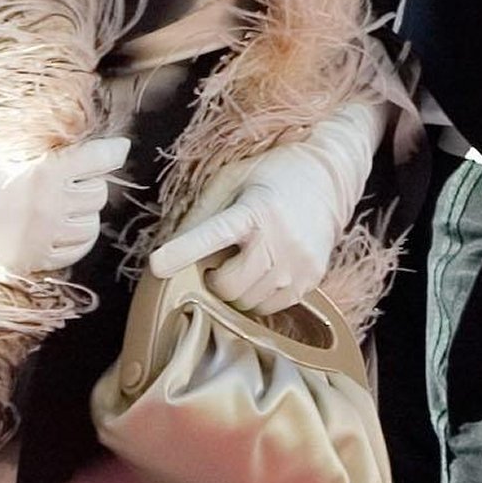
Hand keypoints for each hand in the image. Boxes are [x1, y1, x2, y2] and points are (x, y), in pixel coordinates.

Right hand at [0, 137, 130, 273]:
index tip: (121, 149)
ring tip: (72, 205)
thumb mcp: (7, 155)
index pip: (95, 160)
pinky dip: (78, 239)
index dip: (112, 152)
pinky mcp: (33, 260)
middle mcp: (49, 206)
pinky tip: (66, 229)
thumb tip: (78, 153)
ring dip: (87, 213)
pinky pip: (75, 252)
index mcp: (43, 172)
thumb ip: (45, 156)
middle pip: (98, 194)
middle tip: (81, 178)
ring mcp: (43, 237)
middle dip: (93, 183)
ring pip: (91, 225)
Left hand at [148, 102, 382, 314]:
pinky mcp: (312, 280)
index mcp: (254, 210)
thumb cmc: (270, 175)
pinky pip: (272, 308)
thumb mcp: (231, 180)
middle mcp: (279, 239)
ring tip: (243, 262)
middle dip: (213, 280)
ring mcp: (299, 264)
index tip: (156, 265)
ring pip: (249, 304)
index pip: (212, 235)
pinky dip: (258, 297)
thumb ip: (202, 214)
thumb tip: (170, 246)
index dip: (182, 251)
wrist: (325, 178)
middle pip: (229, 286)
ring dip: (236, 292)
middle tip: (215, 262)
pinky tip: (262, 272)